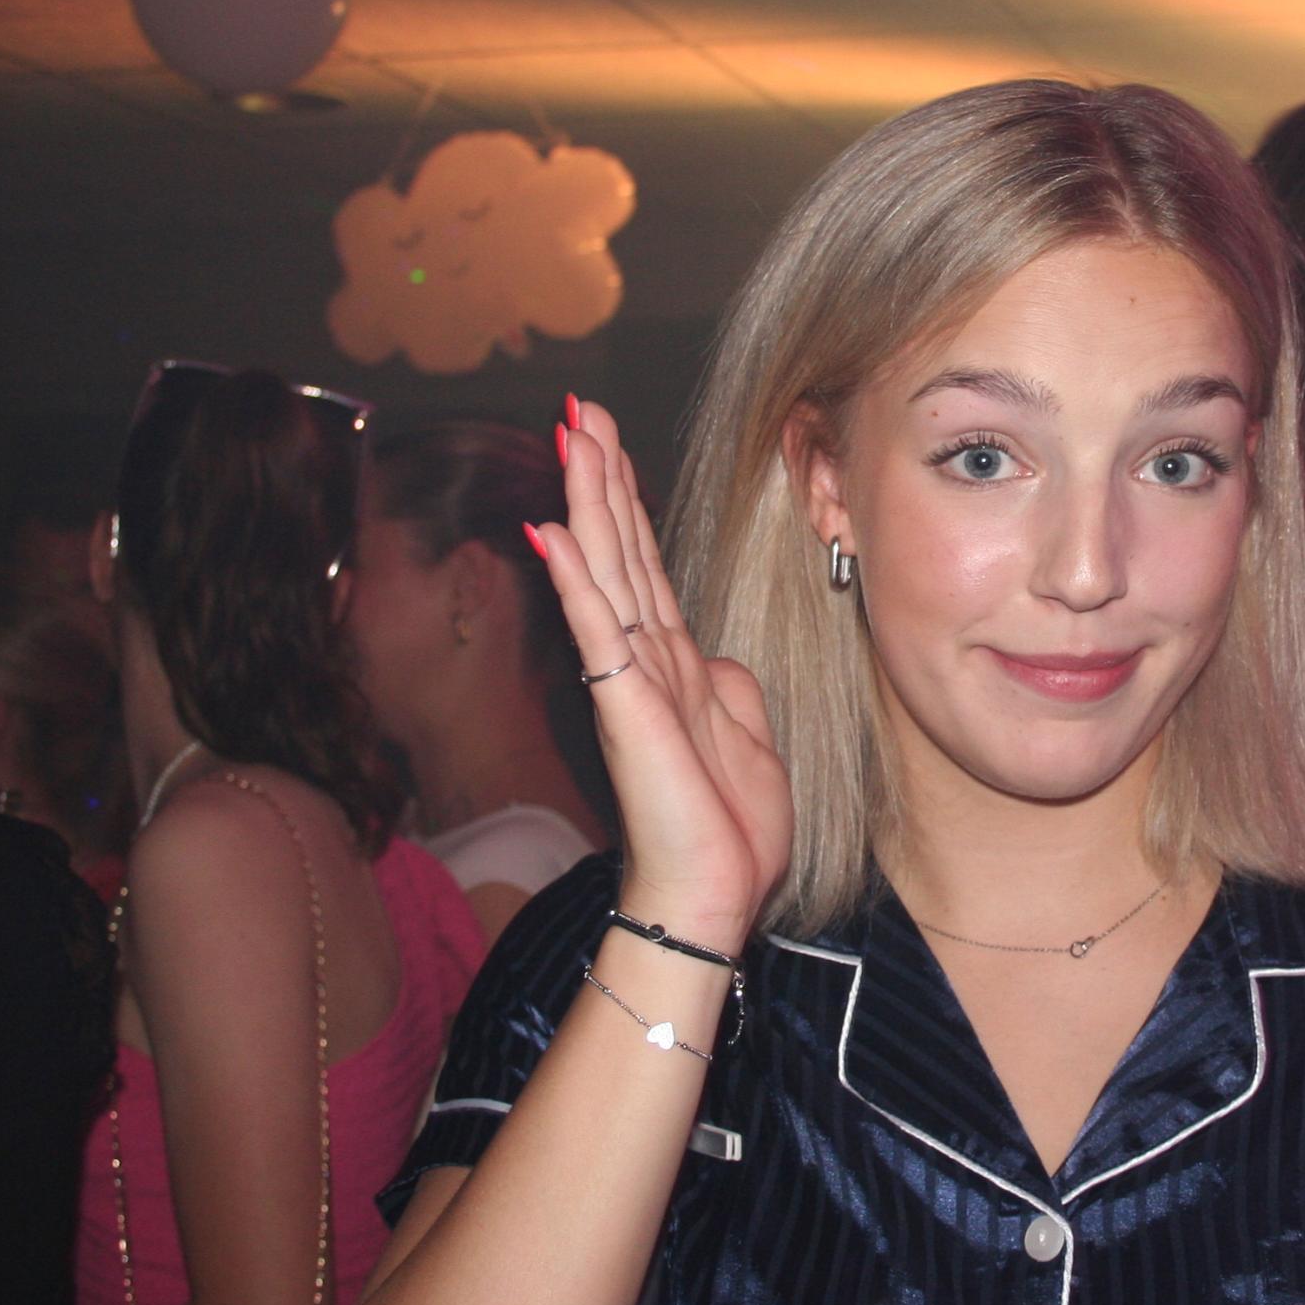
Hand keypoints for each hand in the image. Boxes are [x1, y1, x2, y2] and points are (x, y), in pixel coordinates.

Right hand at [529, 398, 789, 950]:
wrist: (713, 895)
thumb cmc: (726, 832)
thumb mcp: (749, 738)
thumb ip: (729, 686)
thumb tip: (717, 654)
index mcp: (674, 664)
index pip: (646, 563)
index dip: (628, 500)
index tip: (609, 440)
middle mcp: (645, 660)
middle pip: (619, 548)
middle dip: (601, 475)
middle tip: (579, 408)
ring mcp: (630, 681)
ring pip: (606, 570)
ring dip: (589, 500)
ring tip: (570, 435)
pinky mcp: (627, 709)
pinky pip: (599, 631)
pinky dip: (579, 580)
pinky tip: (555, 531)